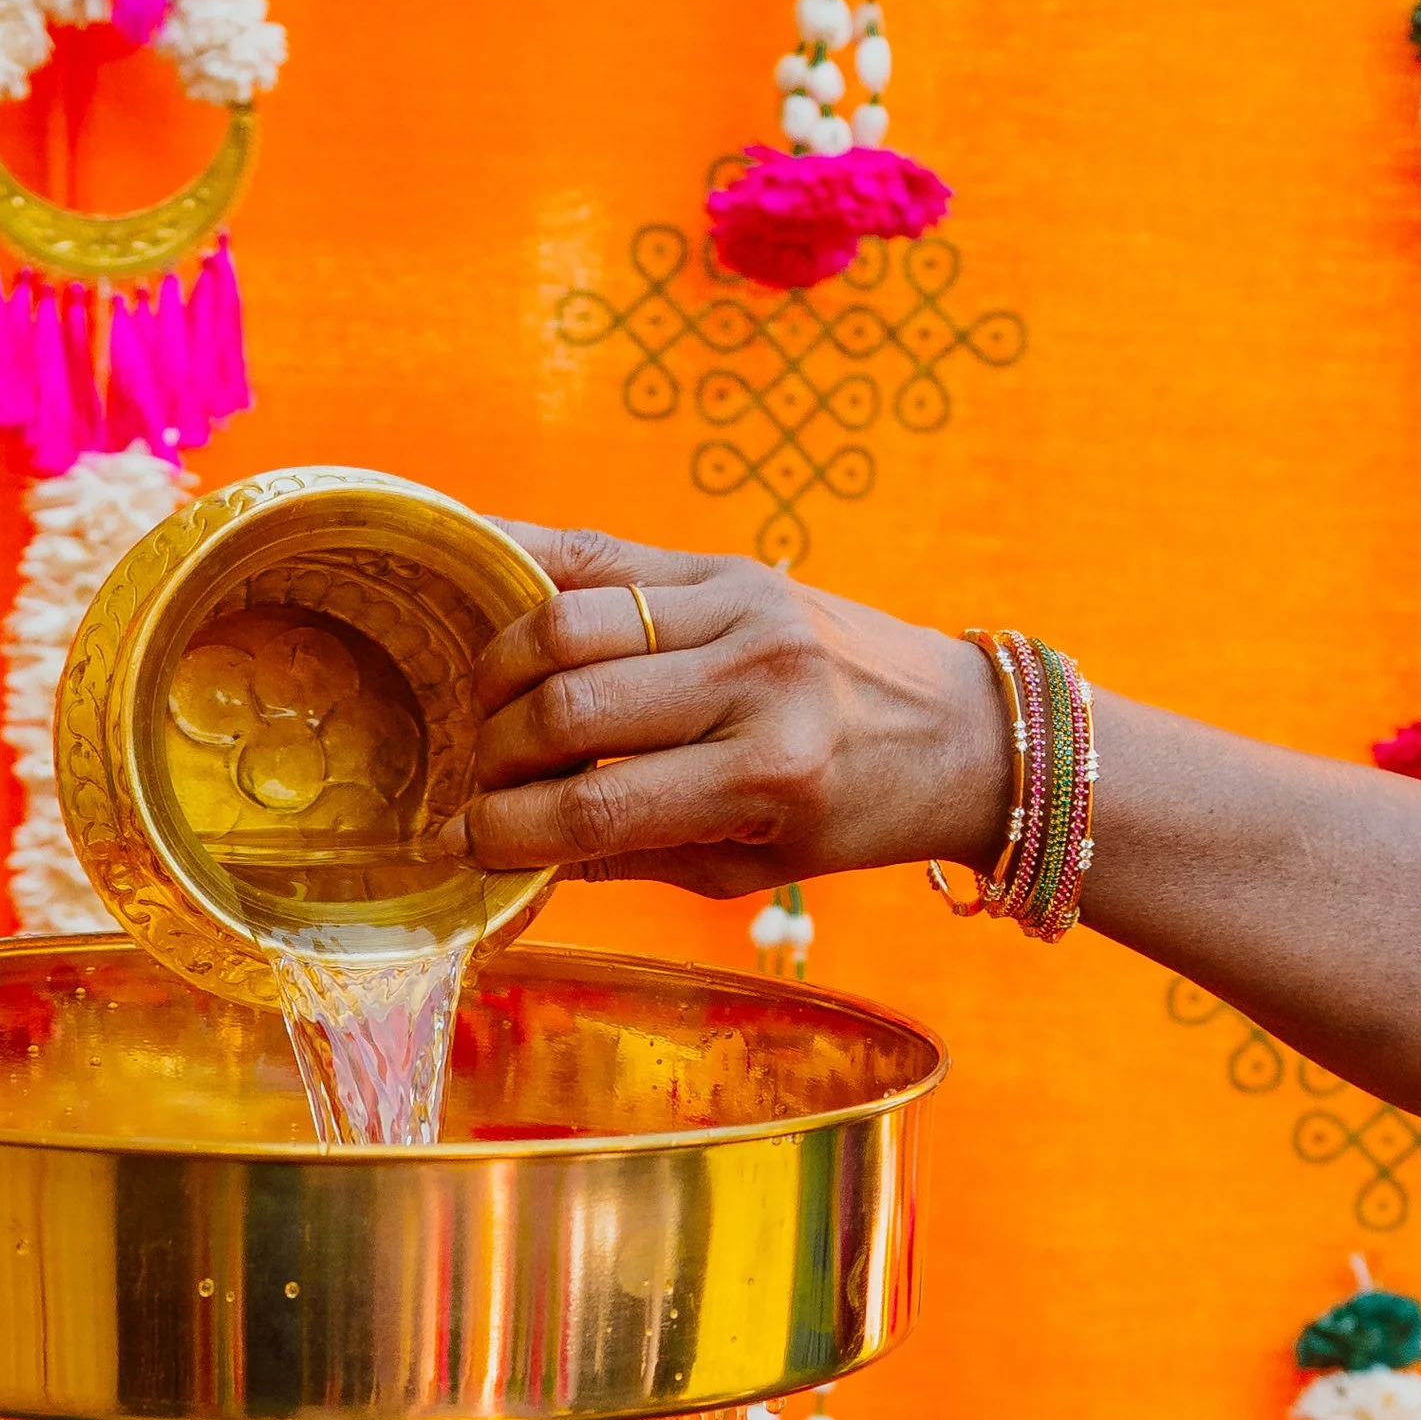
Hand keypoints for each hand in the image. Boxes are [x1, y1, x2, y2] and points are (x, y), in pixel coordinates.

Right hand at [456, 524, 1010, 899]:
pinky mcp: (728, 563)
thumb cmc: (849, 815)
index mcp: (770, 774)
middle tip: (476, 780)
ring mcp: (741, 605)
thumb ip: (628, 852)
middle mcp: (756, 679)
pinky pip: (599, 552)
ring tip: (488, 710)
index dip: (510, 830)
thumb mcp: (749, 867)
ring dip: (500, 670)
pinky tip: (474, 584)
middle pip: (570, 707)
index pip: (598, 805)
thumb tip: (507, 848)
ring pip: (568, 620)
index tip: (462, 845)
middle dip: (497, 753)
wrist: (959, 727)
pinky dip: (523, 564)